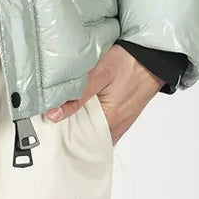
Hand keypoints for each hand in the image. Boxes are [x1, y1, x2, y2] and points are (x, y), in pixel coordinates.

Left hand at [42, 43, 164, 143]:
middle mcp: (116, 126)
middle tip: (48, 121)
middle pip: (86, 138)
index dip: (61, 136)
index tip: (44, 129)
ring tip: (60, 113)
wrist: (153, 56)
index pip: (79, 142)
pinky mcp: (123, 113)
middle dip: (67, 131)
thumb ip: (78, 96)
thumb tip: (53, 114)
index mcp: (110, 122)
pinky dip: (90, 119)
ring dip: (79, 124)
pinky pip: (102, 123)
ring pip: (94, 131)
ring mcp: (121, 121)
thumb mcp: (100, 74)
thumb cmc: (129, 63)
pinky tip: (80, 108)